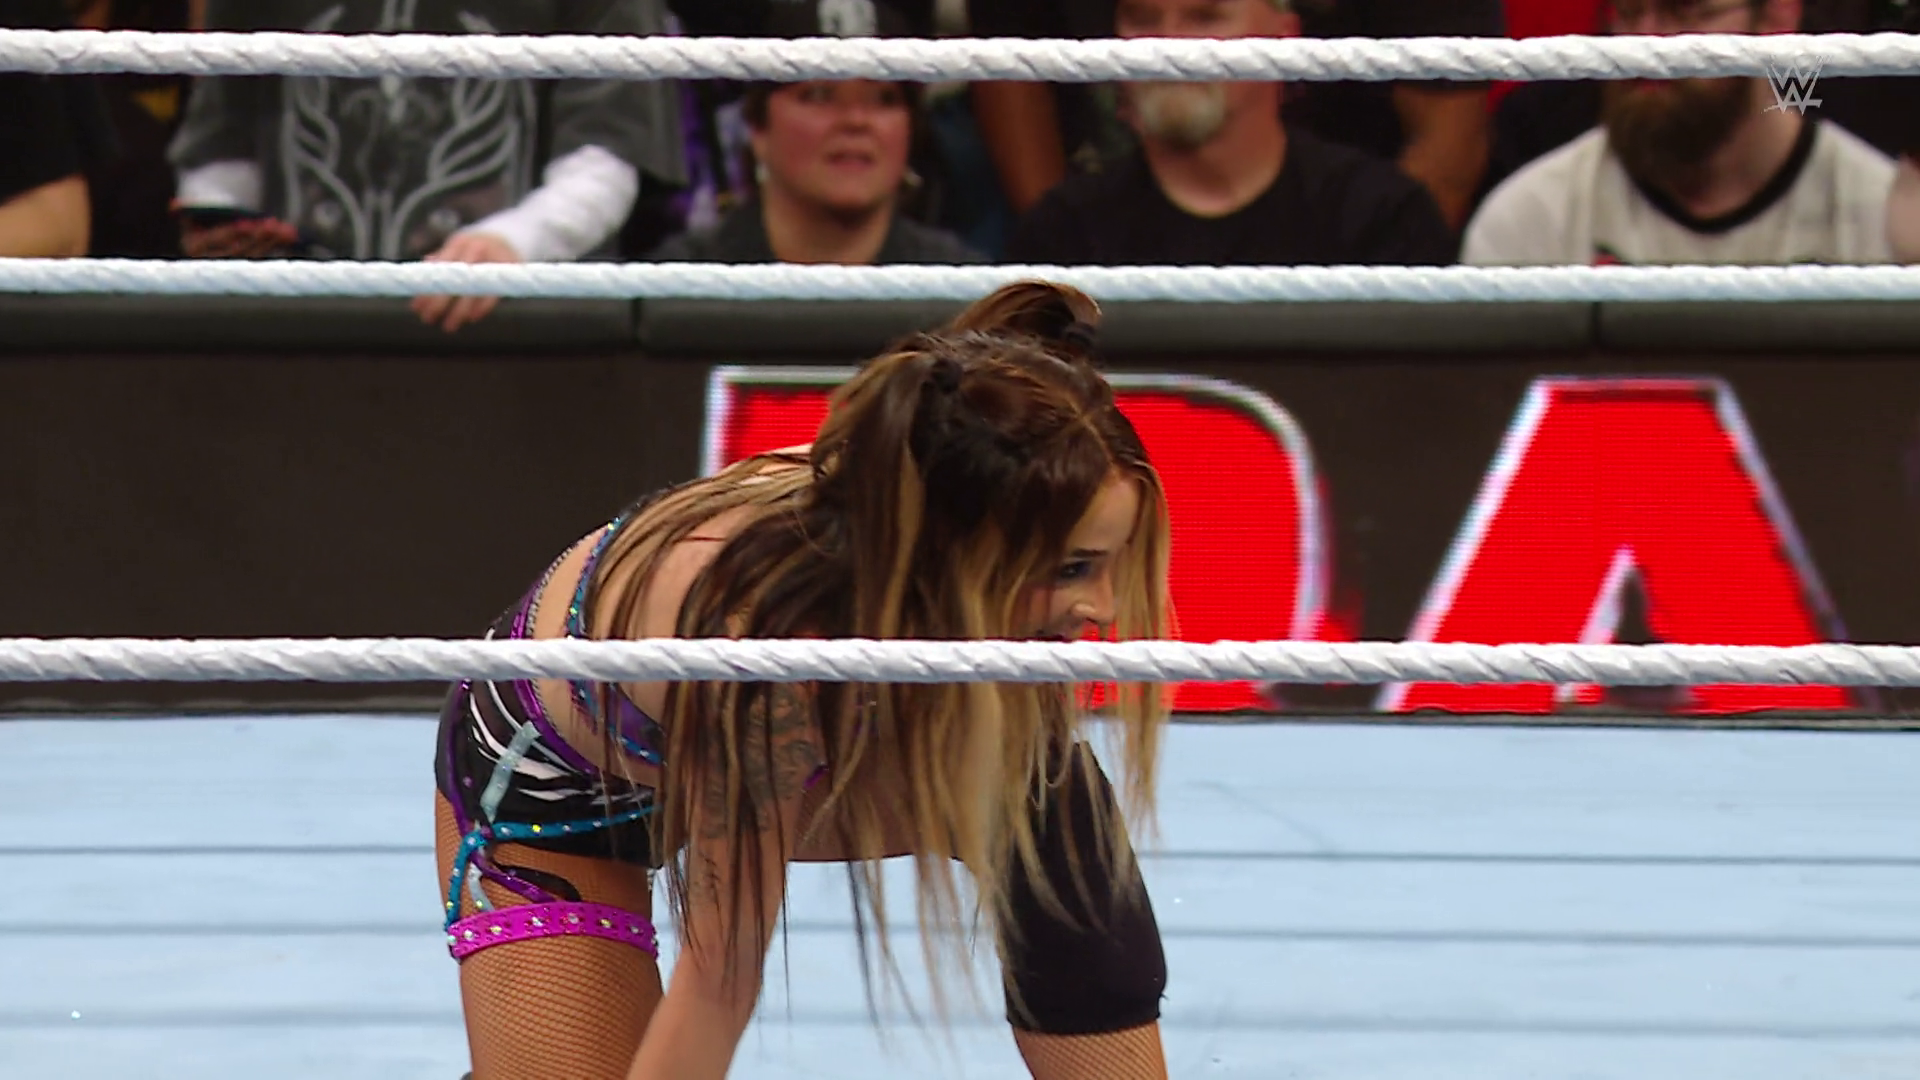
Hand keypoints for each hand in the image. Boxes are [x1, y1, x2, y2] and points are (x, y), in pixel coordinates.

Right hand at [181, 217, 300, 258]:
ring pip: (254, 255)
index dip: (230, 232)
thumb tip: (175, 205)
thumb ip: (184, 210)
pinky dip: (277, 244)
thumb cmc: (198, 217)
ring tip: (285, 229)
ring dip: (271, 241)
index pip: (214, 241)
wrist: (208, 229)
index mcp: (195, 248)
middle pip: (237, 250)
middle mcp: (213, 262)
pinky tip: (290, 234)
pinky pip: (265, 255)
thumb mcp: (190, 213)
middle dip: (255, 236)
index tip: (246, 223)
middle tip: (270, 224)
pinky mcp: (249, 265)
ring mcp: (233, 266)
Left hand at [411, 231, 521, 333]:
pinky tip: (471, 318)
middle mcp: (474, 250)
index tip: (417, 307)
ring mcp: (492, 261)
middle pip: (454, 280)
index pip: (438, 269)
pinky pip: (492, 294)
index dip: (426, 289)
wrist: (509, 238)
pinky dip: (481, 308)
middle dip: (438, 303)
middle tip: (428, 319)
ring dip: (459, 312)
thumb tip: (417, 281)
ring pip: (472, 290)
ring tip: (448, 326)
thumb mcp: (457, 248)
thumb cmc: (476, 247)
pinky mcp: (506, 272)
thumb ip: (439, 262)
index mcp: (458, 243)